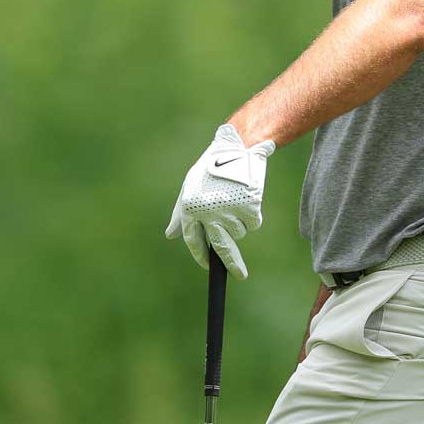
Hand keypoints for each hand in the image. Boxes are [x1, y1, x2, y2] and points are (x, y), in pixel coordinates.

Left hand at [164, 124, 275, 279]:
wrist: (235, 148)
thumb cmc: (210, 168)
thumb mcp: (189, 188)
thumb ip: (180, 215)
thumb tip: (170, 236)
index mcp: (189, 208)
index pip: (193, 240)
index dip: (201, 255)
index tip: (208, 265)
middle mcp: (208, 212)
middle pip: (221, 247)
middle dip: (231, 264)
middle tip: (240, 276)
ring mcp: (230, 210)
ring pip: (239, 232)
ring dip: (239, 223)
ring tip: (235, 199)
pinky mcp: (249, 206)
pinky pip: (253, 223)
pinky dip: (253, 215)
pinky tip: (248, 197)